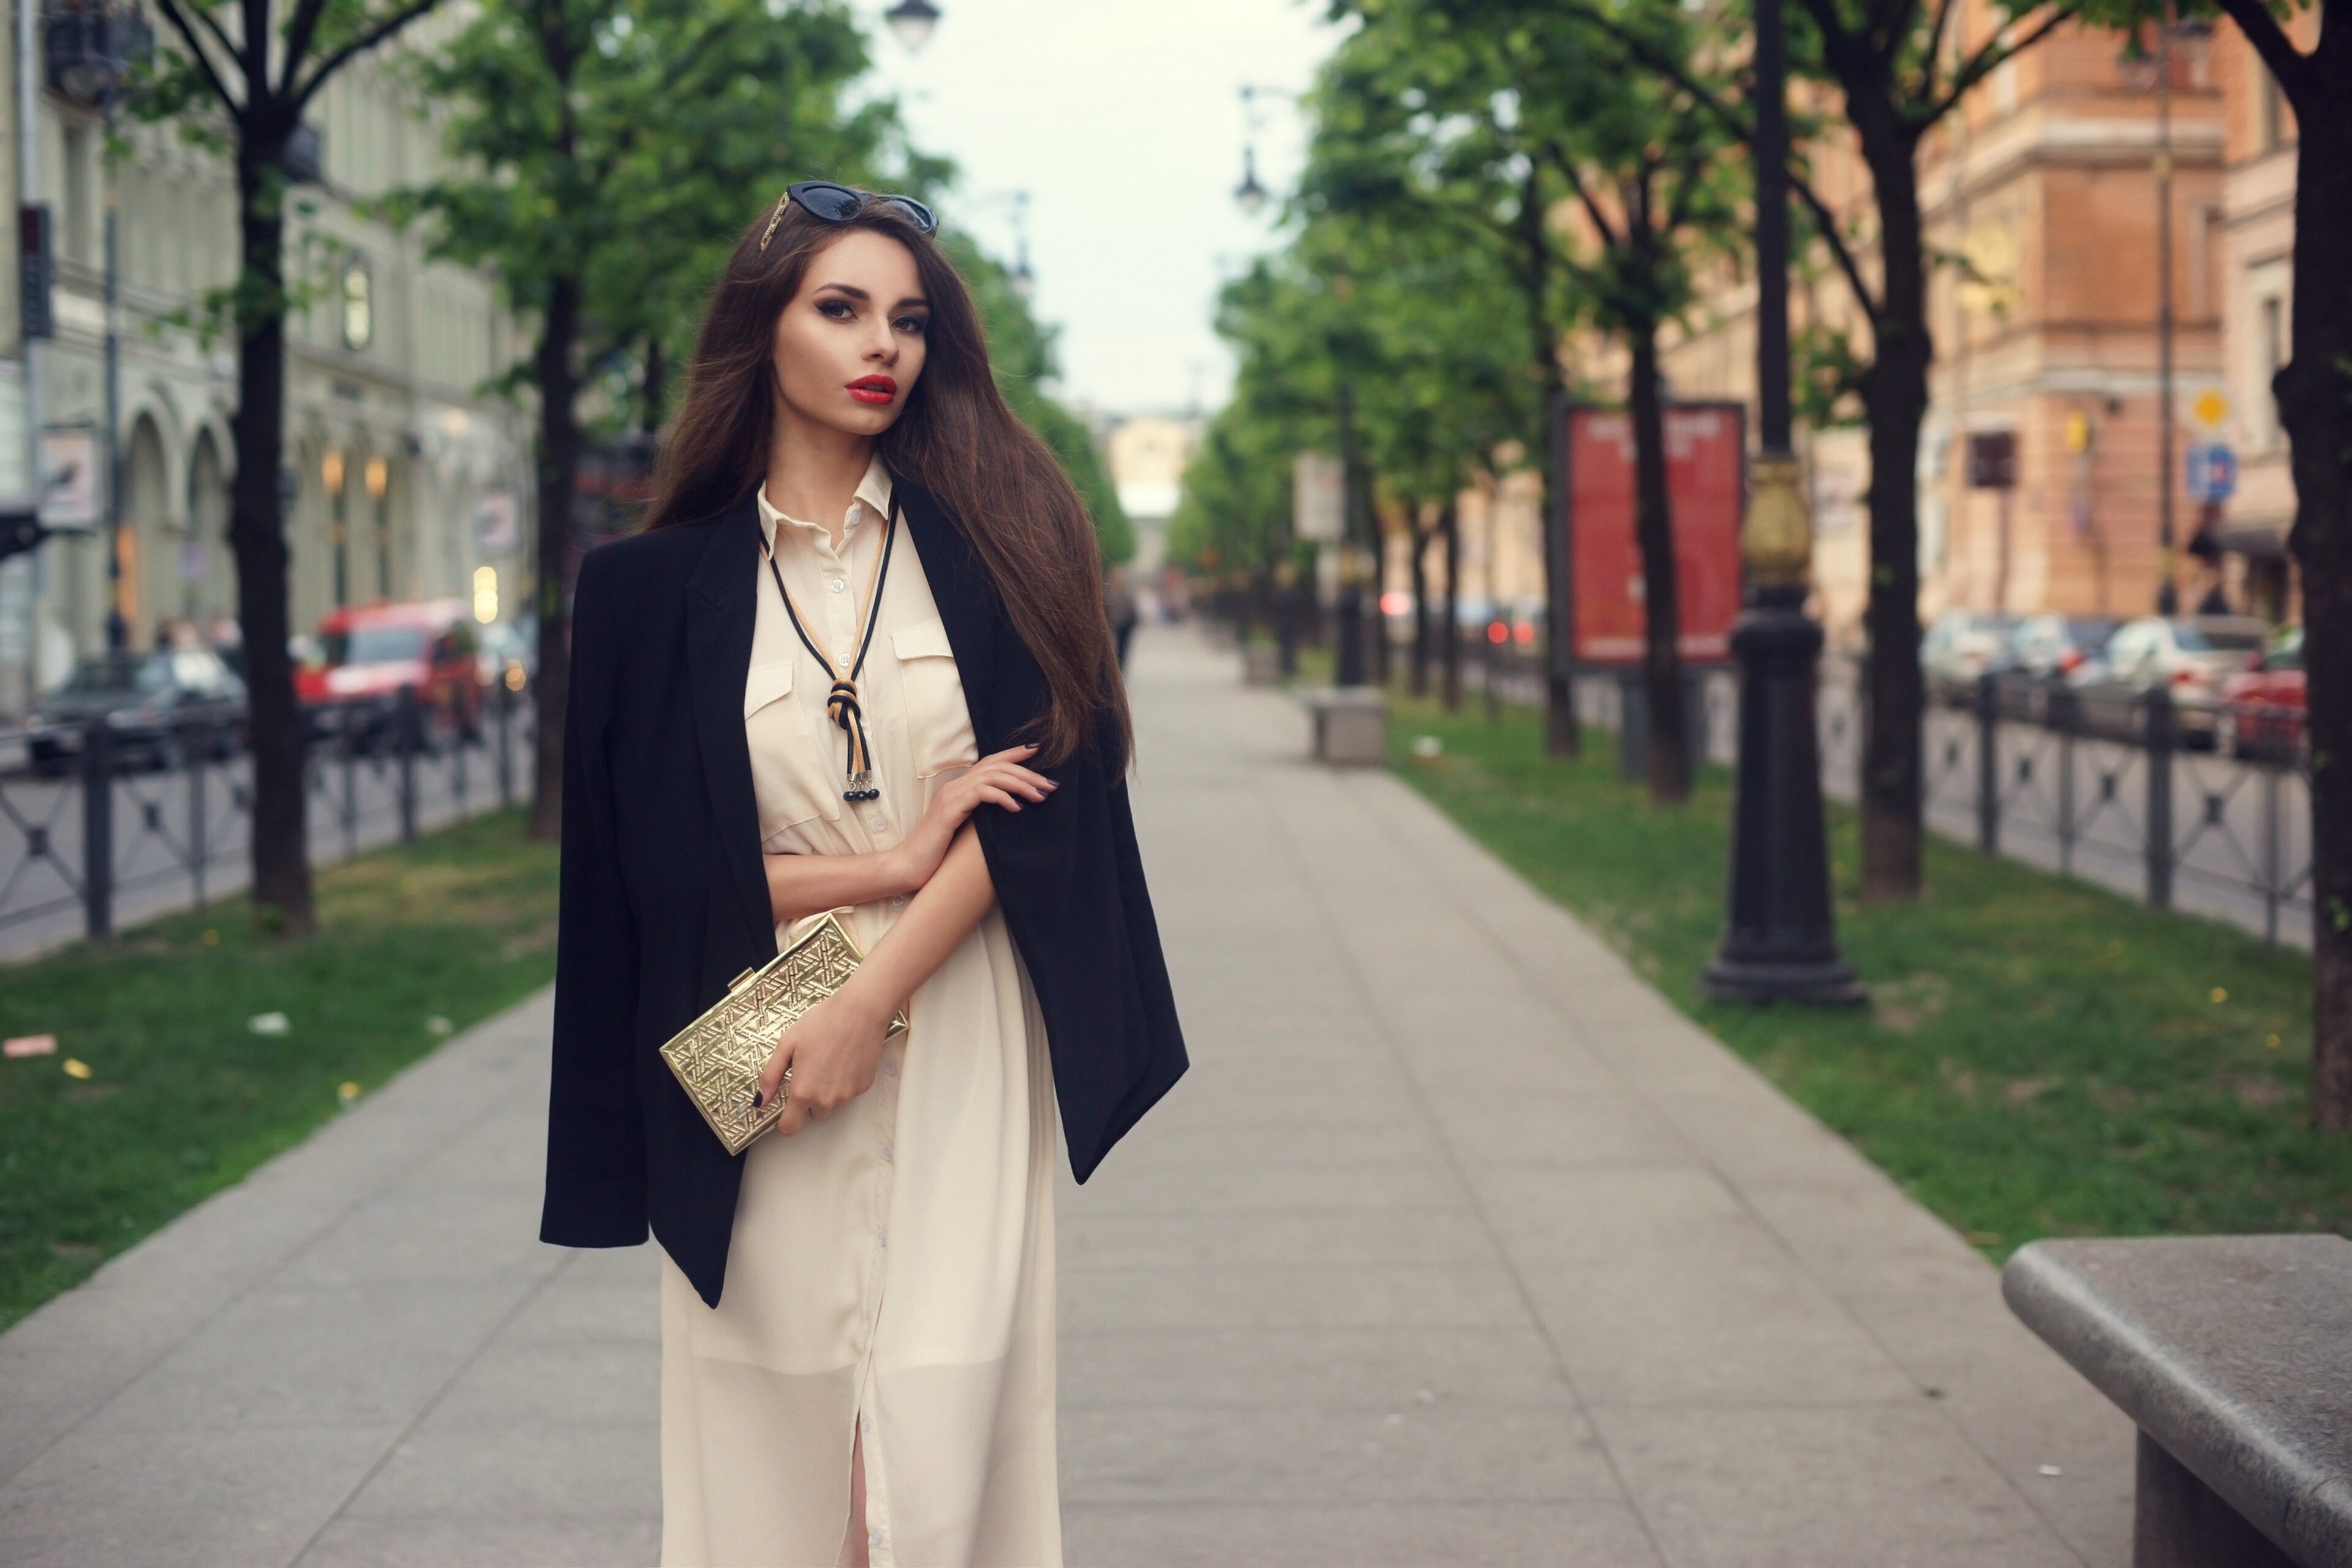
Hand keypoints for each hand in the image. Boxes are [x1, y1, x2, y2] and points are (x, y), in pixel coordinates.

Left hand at [756, 984, 894, 1135]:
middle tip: (810, 1072)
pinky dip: (843, 1082)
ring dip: (827, 1091)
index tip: (784, 1113)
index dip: (784, 1123)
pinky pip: (847, 1093)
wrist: (859, 1012)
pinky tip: (843, 1060)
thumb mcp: (787, 1045)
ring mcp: (846, 1095)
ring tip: (828, 1061)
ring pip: (831, 1104)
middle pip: (813, 1115)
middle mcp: (826, 1099)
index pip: (790, 1127)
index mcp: (803, 1091)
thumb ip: (771, 1076)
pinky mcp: (863, 1087)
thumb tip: (761, 1100)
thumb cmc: (823, 1023)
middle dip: (809, 1101)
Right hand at [889, 744, 1054, 893]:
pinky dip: (1002, 797)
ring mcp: (951, 796)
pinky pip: (981, 794)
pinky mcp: (950, 810)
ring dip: (1021, 784)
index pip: (990, 762)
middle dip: (1027, 772)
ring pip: (992, 776)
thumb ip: (981, 815)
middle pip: (996, 766)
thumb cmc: (938, 853)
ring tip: (1040, 796)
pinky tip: (1017, 808)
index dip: (1013, 754)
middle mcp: (955, 786)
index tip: (1037, 752)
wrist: (909, 866)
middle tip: (1050, 784)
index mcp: (959, 788)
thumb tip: (1010, 811)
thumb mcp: (965, 829)